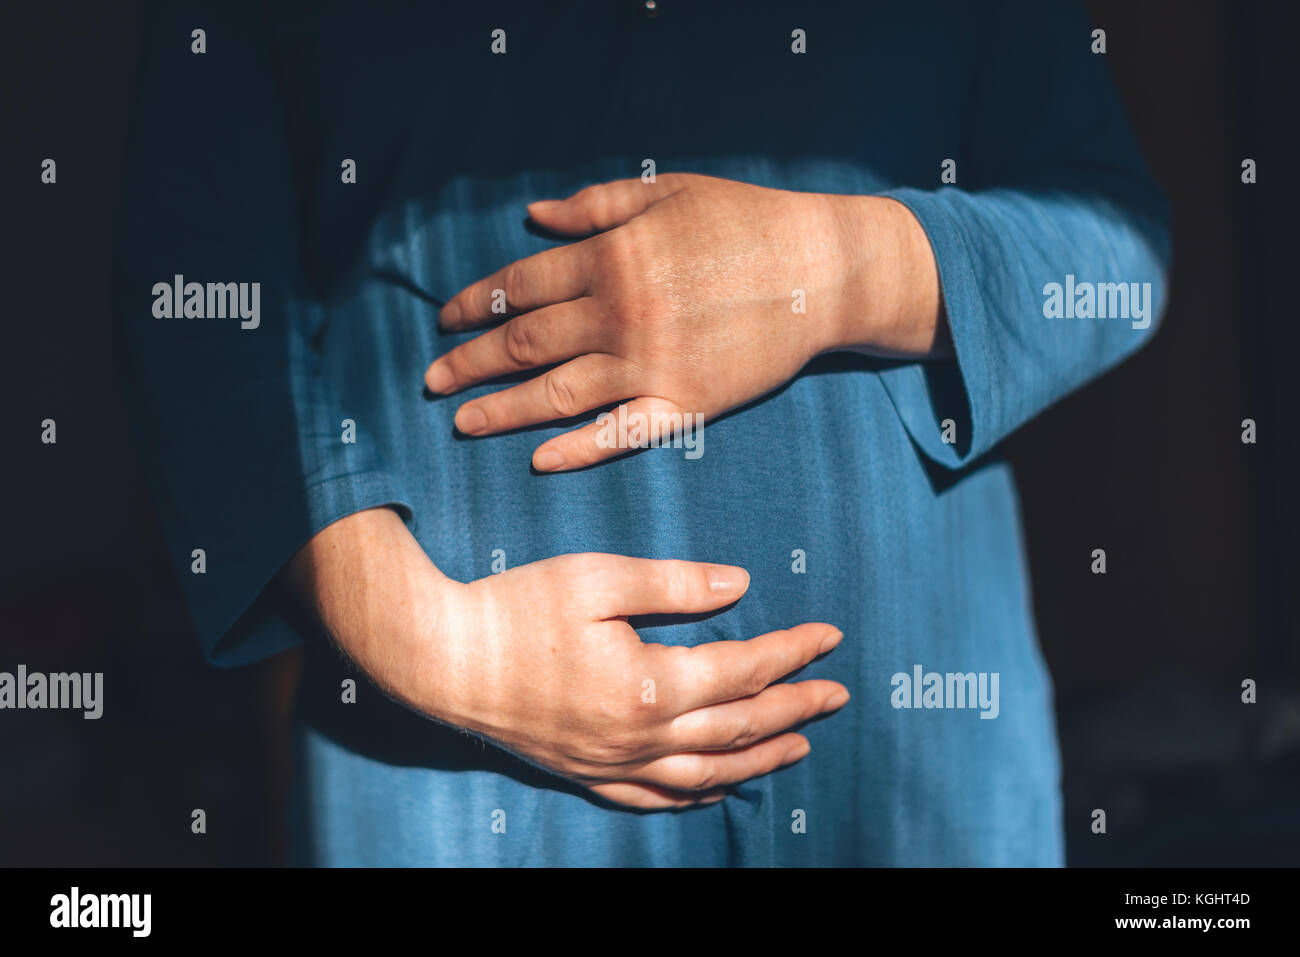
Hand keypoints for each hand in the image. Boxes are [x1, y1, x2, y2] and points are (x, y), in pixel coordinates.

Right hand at [283, 508, 848, 809]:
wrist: (442, 659)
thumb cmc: (516, 609)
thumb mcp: (598, 578)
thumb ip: (675, 584)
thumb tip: (740, 586)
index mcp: (650, 683)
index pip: (744, 669)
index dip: (792, 652)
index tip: (828, 636)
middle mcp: (640, 736)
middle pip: (739, 726)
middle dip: (796, 708)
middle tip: (838, 694)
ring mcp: (612, 763)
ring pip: (709, 771)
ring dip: (762, 758)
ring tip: (803, 745)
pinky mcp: (585, 773)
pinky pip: (656, 797)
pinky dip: (699, 793)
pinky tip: (720, 786)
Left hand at [425, 173, 944, 469]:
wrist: (821, 269)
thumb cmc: (745, 221)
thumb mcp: (668, 191)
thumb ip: (597, 205)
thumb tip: (535, 216)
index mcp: (612, 258)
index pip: (520, 285)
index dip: (475, 304)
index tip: (445, 320)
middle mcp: (620, 314)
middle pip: (525, 343)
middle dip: (471, 363)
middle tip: (432, 382)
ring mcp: (651, 364)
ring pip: (558, 394)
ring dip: (502, 410)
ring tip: (462, 424)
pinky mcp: (686, 404)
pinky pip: (620, 434)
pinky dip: (577, 449)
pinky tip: (538, 460)